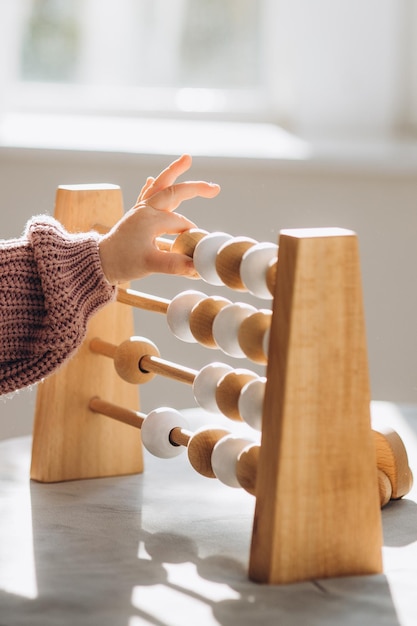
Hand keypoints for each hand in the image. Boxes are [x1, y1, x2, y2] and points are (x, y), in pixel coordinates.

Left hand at [98, 155, 219, 284]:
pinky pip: (147, 194)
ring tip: (187, 158)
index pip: (181, 224)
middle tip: (215, 188)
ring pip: (161, 186)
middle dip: (196, 188)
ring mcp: (140, 209)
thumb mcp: (150, 265)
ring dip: (174, 172)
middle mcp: (146, 209)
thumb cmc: (123, 262)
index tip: (198, 250)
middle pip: (174, 192)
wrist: (99, 261)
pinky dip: (153, 185)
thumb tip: (196, 267)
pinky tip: (153, 178)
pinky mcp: (135, 214)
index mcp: (151, 219)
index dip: (192, 236)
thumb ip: (175, 265)